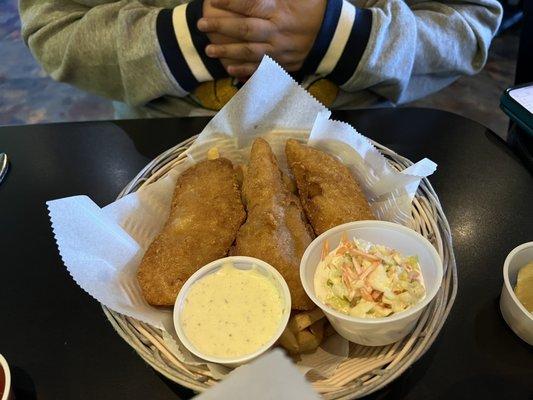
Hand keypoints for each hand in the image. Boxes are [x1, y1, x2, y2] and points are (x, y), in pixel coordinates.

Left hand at [198, 0, 325, 77]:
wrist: (334, 36)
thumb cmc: (314, 7)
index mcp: (281, 10)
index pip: (251, 4)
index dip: (231, 2)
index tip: (213, 0)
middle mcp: (279, 32)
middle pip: (245, 29)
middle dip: (221, 27)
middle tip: (201, 24)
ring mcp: (280, 51)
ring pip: (250, 52)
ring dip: (228, 52)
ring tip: (209, 50)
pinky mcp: (283, 64)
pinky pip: (260, 69)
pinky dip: (244, 70)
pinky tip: (229, 69)